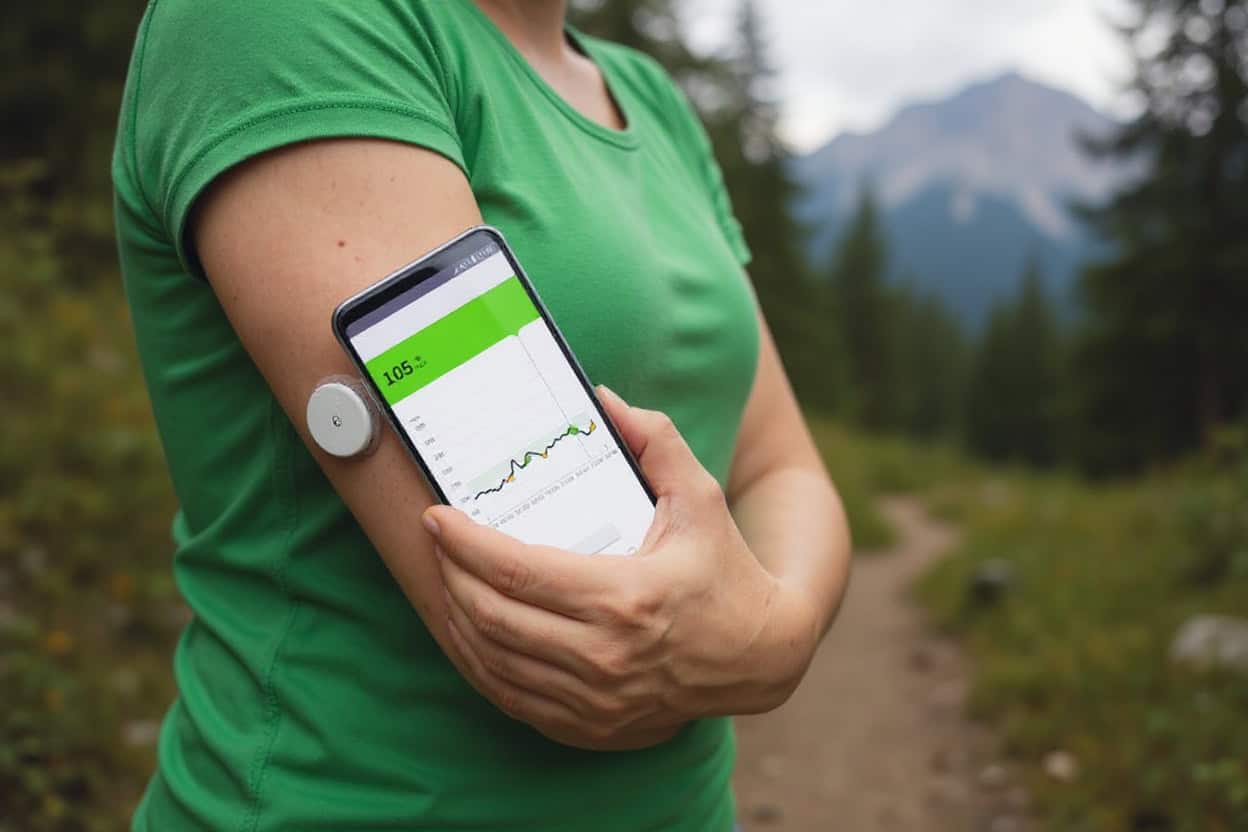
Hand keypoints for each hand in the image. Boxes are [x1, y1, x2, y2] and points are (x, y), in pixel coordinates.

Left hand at [423, 386, 819, 750]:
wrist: (759, 656)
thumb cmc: (725, 572)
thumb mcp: (700, 497)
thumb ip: (655, 441)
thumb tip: (603, 400)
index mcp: (625, 597)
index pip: (517, 570)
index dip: (465, 543)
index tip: (437, 518)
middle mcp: (604, 656)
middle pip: (492, 616)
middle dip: (450, 574)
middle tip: (438, 543)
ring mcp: (594, 700)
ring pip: (492, 660)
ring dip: (457, 618)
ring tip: (446, 579)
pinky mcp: (589, 725)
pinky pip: (509, 697)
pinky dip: (479, 662)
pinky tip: (471, 631)